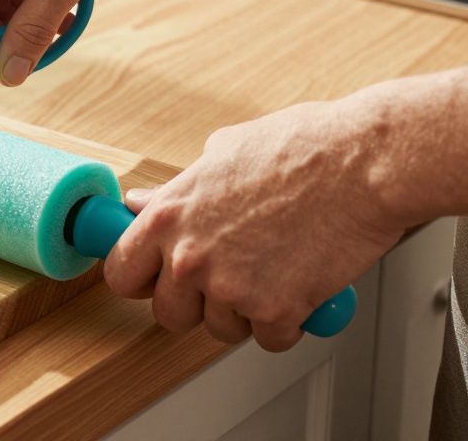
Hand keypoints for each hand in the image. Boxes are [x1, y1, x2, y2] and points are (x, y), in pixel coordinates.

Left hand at [104, 100, 404, 350]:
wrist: (364, 164)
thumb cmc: (302, 148)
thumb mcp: (221, 153)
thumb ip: (177, 191)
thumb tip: (140, 202)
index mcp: (168, 217)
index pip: (121, 273)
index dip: (139, 279)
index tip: (154, 278)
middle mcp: (190, 257)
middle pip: (168, 314)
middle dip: (194, 304)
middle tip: (224, 281)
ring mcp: (231, 288)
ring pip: (222, 329)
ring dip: (245, 312)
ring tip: (272, 272)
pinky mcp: (276, 310)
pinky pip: (270, 338)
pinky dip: (287, 323)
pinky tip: (299, 288)